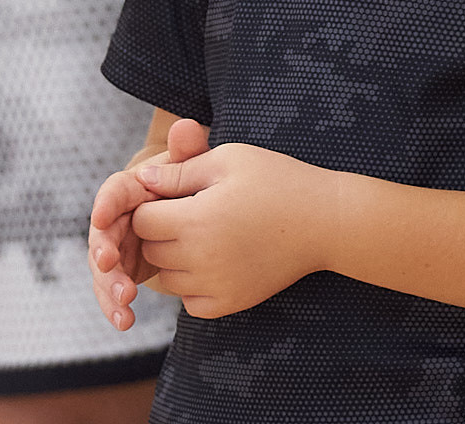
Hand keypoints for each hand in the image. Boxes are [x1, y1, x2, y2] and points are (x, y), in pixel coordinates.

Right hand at [88, 118, 210, 329]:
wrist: (197, 210)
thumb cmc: (192, 183)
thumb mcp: (193, 168)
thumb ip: (188, 151)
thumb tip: (186, 126)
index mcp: (130, 189)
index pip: (112, 193)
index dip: (106, 203)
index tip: (102, 215)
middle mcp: (117, 219)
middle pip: (102, 235)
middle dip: (103, 252)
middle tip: (109, 264)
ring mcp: (118, 248)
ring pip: (105, 270)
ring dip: (109, 287)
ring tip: (124, 303)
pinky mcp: (125, 272)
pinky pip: (115, 291)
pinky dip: (116, 307)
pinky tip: (125, 322)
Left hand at [130, 142, 332, 318]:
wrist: (323, 220)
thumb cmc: (277, 180)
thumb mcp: (228, 160)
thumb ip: (179, 170)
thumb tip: (141, 179)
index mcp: (196, 220)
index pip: (141, 220)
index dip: (151, 203)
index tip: (174, 194)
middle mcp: (201, 259)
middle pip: (151, 250)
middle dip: (160, 230)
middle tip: (189, 212)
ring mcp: (216, 285)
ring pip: (167, 278)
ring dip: (174, 259)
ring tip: (202, 234)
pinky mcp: (231, 303)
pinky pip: (189, 302)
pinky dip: (192, 285)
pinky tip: (213, 261)